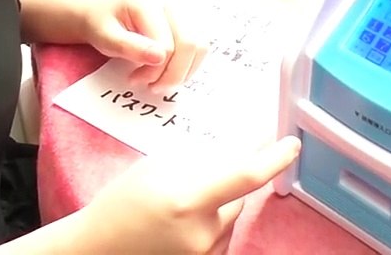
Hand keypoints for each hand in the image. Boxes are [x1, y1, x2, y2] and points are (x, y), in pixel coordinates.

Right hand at [78, 137, 301, 253]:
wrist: (98, 250)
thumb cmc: (121, 205)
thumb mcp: (156, 169)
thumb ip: (198, 161)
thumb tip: (239, 149)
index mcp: (187, 201)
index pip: (246, 176)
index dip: (275, 159)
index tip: (292, 145)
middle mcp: (202, 233)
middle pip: (236, 198)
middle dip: (222, 186)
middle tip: (192, 182)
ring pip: (229, 220)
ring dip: (215, 209)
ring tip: (175, 210)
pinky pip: (221, 240)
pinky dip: (209, 229)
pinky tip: (180, 228)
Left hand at [79, 0, 206, 94]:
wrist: (99, 11)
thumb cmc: (100, 24)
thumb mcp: (105, 37)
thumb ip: (130, 47)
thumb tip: (160, 58)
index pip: (166, 43)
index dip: (155, 70)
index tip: (135, 80)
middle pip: (190, 42)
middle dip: (174, 73)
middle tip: (152, 87)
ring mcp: (182, 3)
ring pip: (201, 44)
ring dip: (184, 70)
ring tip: (160, 80)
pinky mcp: (188, 15)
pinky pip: (200, 43)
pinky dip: (188, 62)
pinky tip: (168, 69)